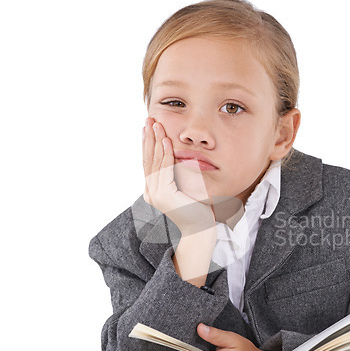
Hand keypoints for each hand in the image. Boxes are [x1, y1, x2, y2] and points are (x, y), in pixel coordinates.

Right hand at [142, 118, 214, 235]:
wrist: (201, 230)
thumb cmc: (198, 212)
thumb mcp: (187, 189)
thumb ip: (181, 177)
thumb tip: (185, 160)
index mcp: (154, 191)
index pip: (150, 163)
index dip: (148, 144)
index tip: (149, 129)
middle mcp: (151, 192)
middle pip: (148, 159)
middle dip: (148, 138)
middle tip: (149, 120)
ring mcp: (156, 194)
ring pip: (155, 161)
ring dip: (156, 141)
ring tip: (156, 125)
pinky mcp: (164, 195)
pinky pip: (165, 169)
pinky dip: (166, 153)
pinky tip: (167, 141)